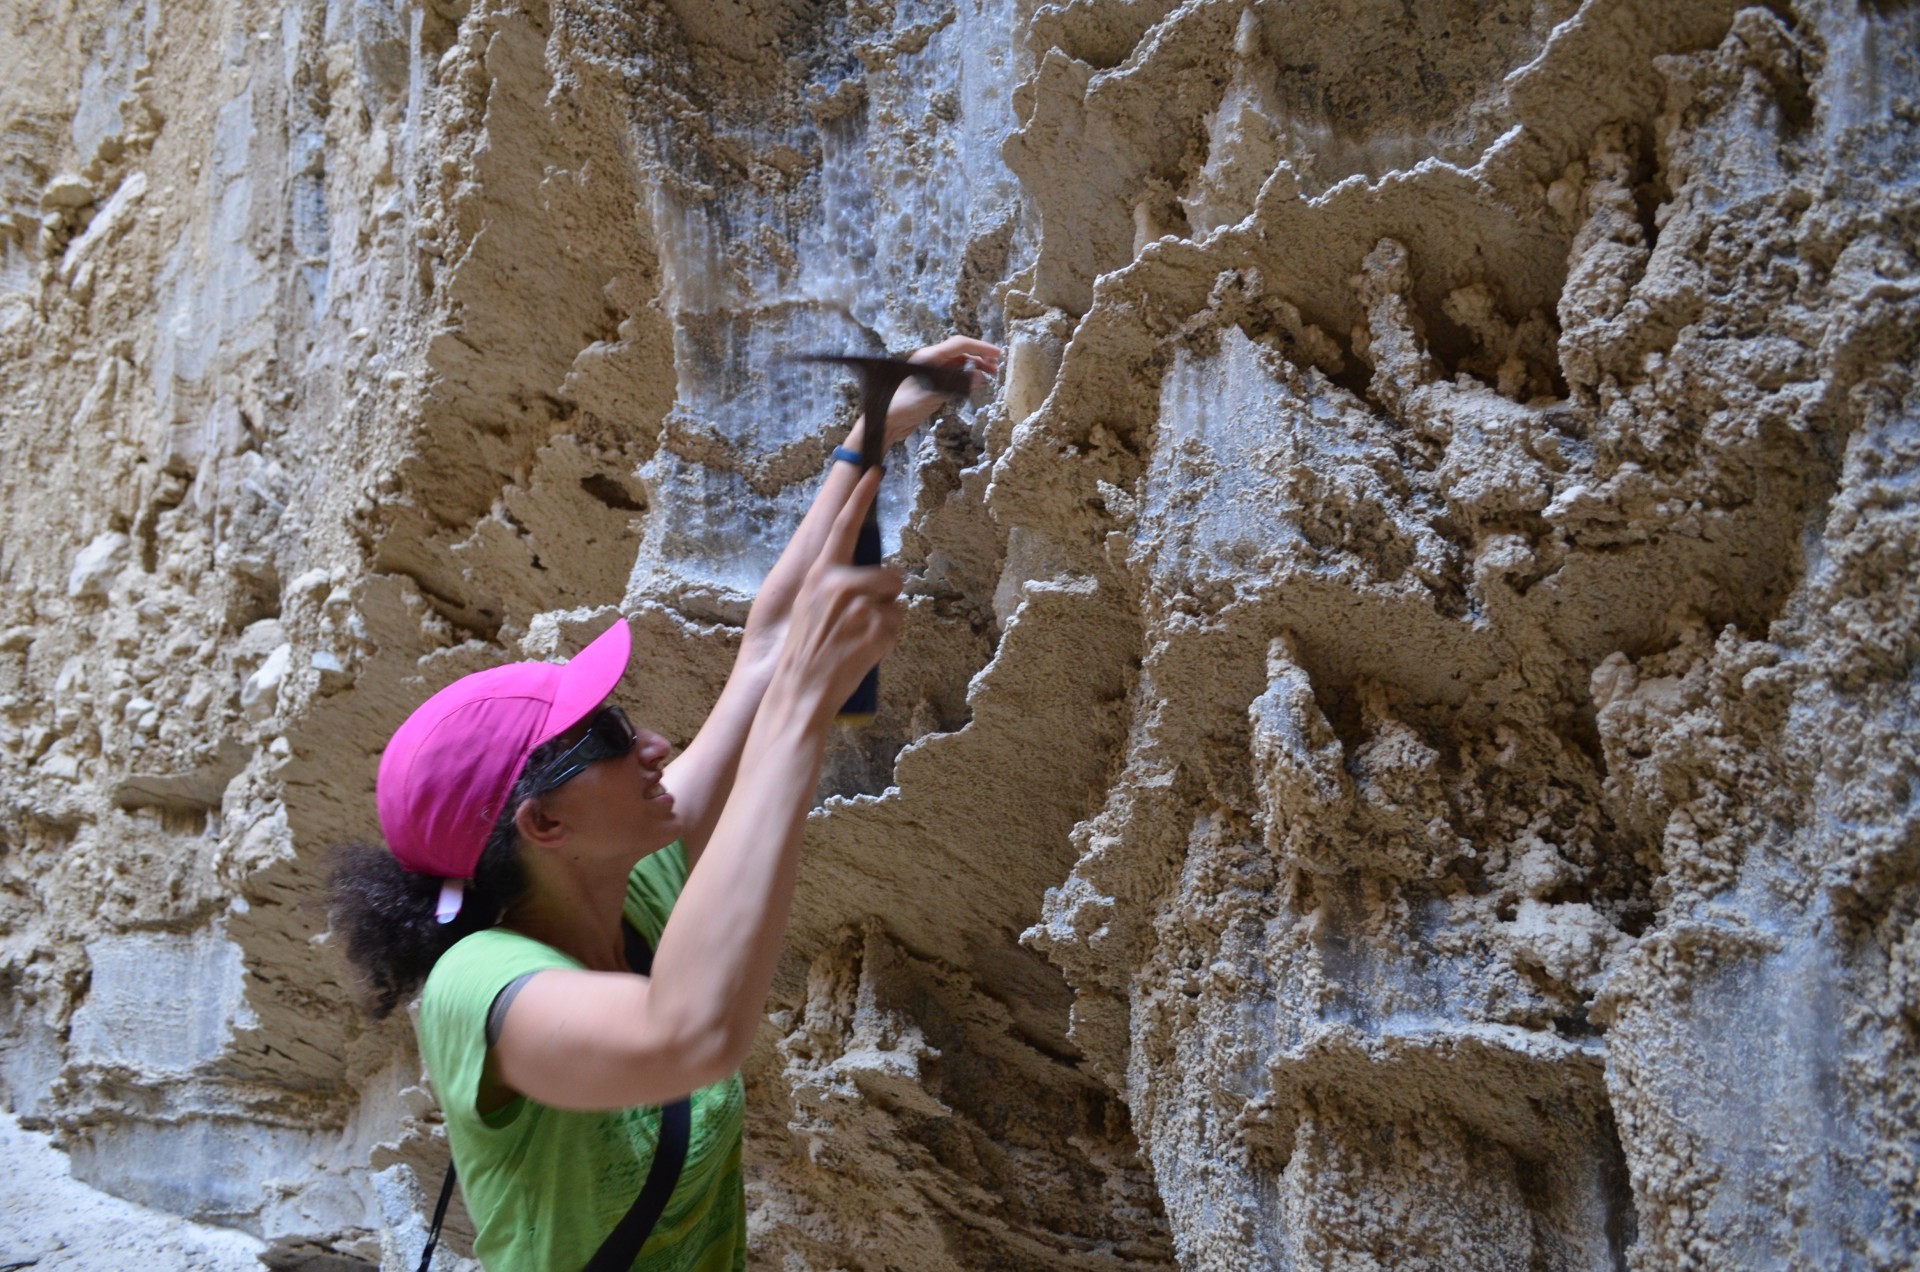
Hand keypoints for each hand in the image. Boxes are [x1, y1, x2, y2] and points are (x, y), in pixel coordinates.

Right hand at [776, 469, 903, 717]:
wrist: (800, 690)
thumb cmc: (805, 652)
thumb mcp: (809, 607)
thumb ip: (833, 585)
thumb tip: (866, 577)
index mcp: (819, 575)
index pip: (844, 526)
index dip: (861, 498)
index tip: (875, 472)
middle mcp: (839, 583)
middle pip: (890, 574)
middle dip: (887, 595)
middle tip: (862, 621)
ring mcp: (860, 605)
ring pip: (896, 602)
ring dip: (887, 620)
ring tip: (858, 639)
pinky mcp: (877, 627)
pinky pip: (899, 624)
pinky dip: (890, 639)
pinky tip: (865, 651)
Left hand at [846, 336, 1001, 453]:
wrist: (888, 422)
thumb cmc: (903, 406)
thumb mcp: (932, 395)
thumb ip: (956, 385)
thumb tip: (979, 378)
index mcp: (929, 357)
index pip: (959, 345)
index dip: (980, 347)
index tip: (996, 354)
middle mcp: (931, 361)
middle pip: (961, 352)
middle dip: (980, 357)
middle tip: (996, 367)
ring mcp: (932, 372)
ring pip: (959, 364)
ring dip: (975, 367)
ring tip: (991, 375)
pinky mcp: (933, 384)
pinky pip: (954, 376)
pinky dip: (967, 377)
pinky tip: (975, 384)